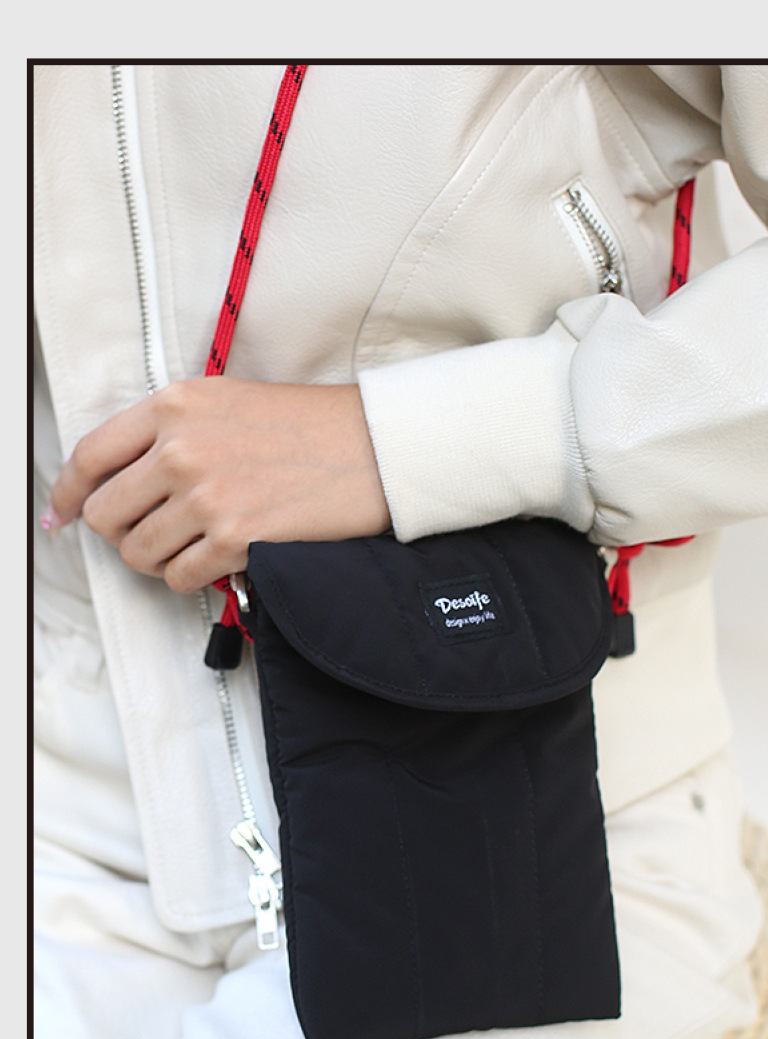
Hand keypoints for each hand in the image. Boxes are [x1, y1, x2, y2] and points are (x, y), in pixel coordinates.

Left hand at [44, 379, 390, 592]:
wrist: (374, 448)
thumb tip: (118, 481)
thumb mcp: (226, 402)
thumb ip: (168, 431)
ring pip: (139, 552)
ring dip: (158, 559)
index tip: (62, 513)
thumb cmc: (309, 426)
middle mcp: (181, 448)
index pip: (90, 456)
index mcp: (174, 406)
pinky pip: (180, 577)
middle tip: (149, 535)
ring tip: (190, 547)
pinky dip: (191, 578)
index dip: (66, 493)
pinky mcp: (235, 537)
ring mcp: (207, 495)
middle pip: (106, 513)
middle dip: (121, 533)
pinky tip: (215, 560)